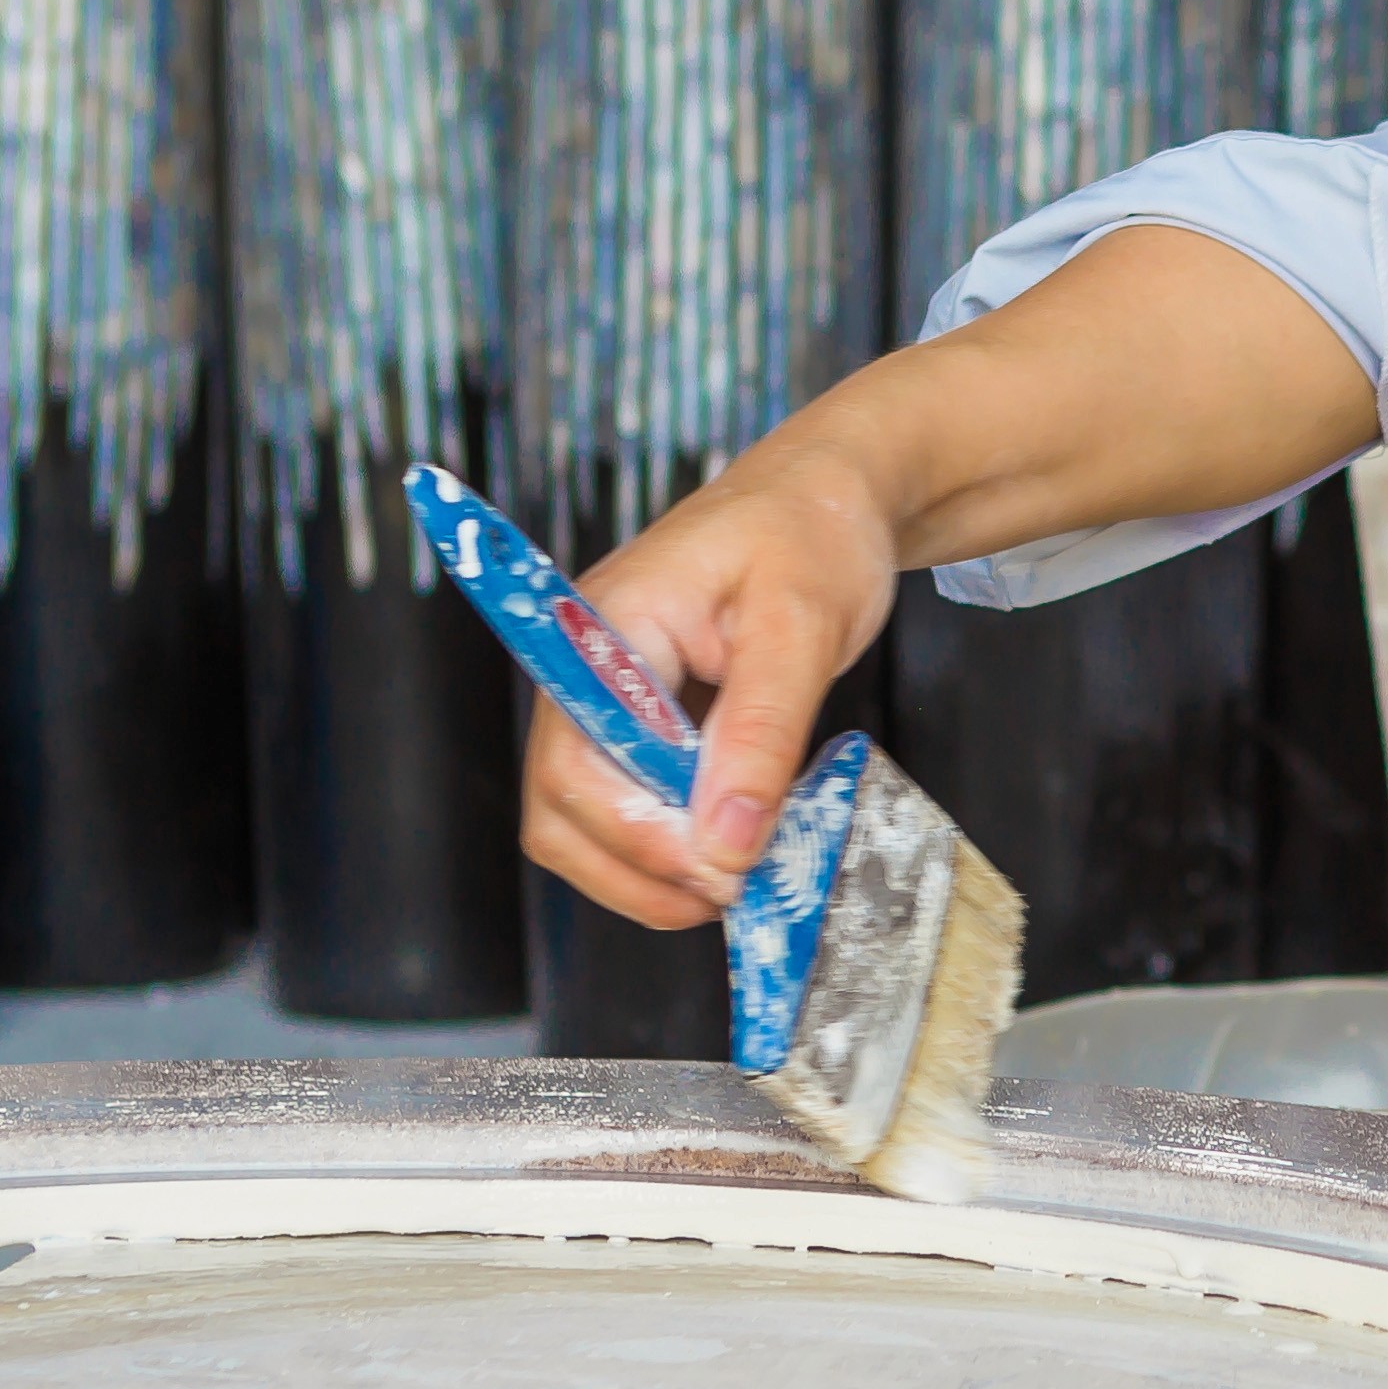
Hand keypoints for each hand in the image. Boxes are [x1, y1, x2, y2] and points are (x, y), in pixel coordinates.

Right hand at [519, 443, 903, 927]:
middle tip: (737, 890)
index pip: (576, 757)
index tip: (719, 868)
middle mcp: (585, 669)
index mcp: (605, 627)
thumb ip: (762, 733)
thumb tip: (728, 842)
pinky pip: (626, 808)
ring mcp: (604, 701)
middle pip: (561, 806)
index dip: (635, 832)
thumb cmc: (811, 533)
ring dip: (650, 873)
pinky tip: (734, 848)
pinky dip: (672, 847)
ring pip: (582, 823)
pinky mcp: (637, 727)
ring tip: (738, 881)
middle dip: (641, 867)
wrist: (826, 498)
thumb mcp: (802, 626)